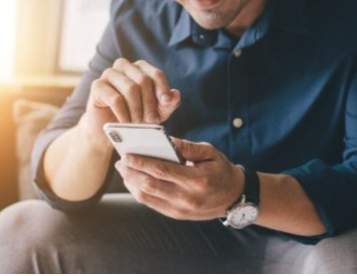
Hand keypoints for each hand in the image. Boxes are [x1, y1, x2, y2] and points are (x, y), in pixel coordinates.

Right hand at [77, 58, 180, 145]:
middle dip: (149, 103)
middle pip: (143, 80)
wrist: (107, 128)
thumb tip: (175, 95)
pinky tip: (125, 122)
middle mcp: (123, 66)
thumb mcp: (155, 112)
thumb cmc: (133, 116)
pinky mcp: (97, 85)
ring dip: (137, 109)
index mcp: (139, 67)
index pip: (156, 74)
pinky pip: (115, 98)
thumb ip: (167, 104)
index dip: (162, 89)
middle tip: (150, 120)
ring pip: (130, 88)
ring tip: (138, 122)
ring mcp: (109, 74)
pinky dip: (124, 113)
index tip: (165, 103)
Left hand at [114, 138, 244, 220]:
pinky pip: (152, 204)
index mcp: (197, 180)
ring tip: (124, 170)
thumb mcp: (210, 153)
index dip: (141, 163)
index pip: (162, 171)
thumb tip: (165, 140)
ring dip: (131, 183)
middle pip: (150, 185)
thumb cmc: (221, 170)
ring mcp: (181, 210)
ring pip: (147, 197)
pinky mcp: (176, 215)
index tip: (127, 155)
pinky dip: (139, 192)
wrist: (235, 198)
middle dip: (131, 173)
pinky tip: (133, 181)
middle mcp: (187, 198)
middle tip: (121, 162)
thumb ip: (187, 147)